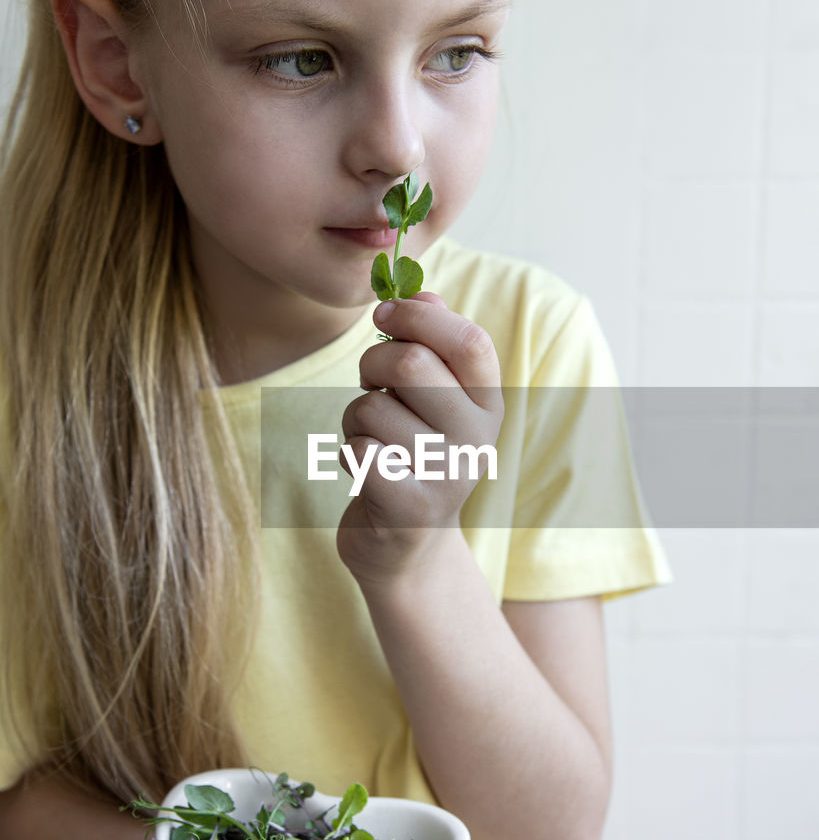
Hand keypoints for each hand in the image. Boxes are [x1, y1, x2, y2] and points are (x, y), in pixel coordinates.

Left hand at [337, 292, 502, 583]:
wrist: (406, 546)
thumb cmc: (411, 455)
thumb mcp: (433, 399)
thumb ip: (431, 343)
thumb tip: (423, 294)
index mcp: (490, 404)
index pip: (469, 340)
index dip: (419, 316)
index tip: (385, 313)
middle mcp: (478, 438)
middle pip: (410, 363)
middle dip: (371, 362)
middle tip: (370, 381)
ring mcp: (448, 475)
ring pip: (372, 407)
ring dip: (356, 417)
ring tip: (374, 439)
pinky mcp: (410, 507)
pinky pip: (358, 449)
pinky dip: (348, 451)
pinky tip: (365, 469)